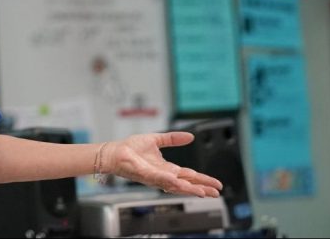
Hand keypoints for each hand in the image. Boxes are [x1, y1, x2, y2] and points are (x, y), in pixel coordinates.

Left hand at [101, 132, 221, 197]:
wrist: (114, 151)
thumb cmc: (131, 148)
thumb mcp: (156, 139)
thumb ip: (172, 139)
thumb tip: (190, 136)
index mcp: (167, 168)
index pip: (189, 176)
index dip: (202, 180)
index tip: (216, 184)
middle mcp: (162, 175)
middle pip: (186, 183)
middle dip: (201, 188)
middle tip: (216, 193)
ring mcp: (154, 176)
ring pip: (175, 185)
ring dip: (189, 189)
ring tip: (203, 192)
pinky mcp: (144, 174)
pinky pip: (158, 178)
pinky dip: (168, 181)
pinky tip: (177, 182)